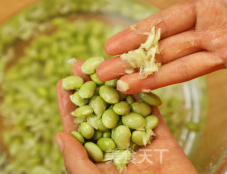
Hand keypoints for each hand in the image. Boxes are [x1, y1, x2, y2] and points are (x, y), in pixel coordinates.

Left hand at [55, 61, 197, 173]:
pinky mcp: (165, 140)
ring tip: (106, 63)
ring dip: (117, 86)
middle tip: (82, 65)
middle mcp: (118, 148)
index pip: (80, 128)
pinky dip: (147, 96)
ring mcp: (142, 142)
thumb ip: (78, 163)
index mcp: (98, 161)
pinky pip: (155, 115)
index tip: (62, 83)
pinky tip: (137, 77)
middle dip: (91, 88)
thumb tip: (60, 136)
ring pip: (127, 108)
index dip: (70, 105)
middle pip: (101, 112)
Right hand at [96, 0, 226, 93]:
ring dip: (157, 79)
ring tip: (126, 89)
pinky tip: (225, 54)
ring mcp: (225, 53)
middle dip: (133, 64)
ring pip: (185, 68)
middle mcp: (207, 34)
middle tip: (103, 76)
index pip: (160, 26)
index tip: (109, 47)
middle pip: (163, 52)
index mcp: (202, 10)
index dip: (134, 36)